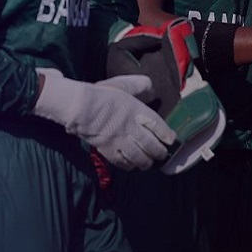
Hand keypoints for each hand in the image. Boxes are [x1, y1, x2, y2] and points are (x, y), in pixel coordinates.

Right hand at [33, 69, 176, 170]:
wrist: (80, 107)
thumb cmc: (101, 94)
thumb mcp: (122, 85)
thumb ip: (138, 85)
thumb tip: (151, 86)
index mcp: (137, 111)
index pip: (159, 126)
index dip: (167, 135)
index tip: (171, 139)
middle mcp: (132, 128)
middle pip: (152, 146)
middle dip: (160, 152)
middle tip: (162, 154)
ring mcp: (121, 141)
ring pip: (140, 158)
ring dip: (147, 162)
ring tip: (149, 162)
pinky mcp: (108, 150)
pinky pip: (123, 163)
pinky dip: (130, 166)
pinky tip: (132, 165)